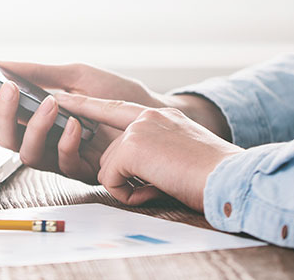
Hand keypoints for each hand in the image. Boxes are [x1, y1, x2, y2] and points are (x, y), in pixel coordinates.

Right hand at [0, 61, 162, 182]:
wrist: (151, 109)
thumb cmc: (115, 92)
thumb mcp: (77, 75)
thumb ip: (41, 73)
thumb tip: (1, 63)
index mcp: (44, 115)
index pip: (8, 113)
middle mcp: (49, 138)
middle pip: (9, 139)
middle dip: (3, 116)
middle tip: (8, 89)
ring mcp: (65, 155)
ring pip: (29, 155)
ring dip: (35, 128)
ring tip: (50, 103)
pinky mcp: (86, 170)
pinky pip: (64, 164)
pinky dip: (65, 143)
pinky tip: (75, 125)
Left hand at [56, 93, 242, 211]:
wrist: (228, 176)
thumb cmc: (212, 172)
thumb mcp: (183, 149)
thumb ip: (157, 146)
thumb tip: (136, 164)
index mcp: (160, 117)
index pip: (116, 108)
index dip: (90, 105)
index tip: (65, 98)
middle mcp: (147, 116)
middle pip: (111, 151)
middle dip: (124, 174)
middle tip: (157, 181)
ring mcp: (138, 128)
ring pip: (108, 167)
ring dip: (129, 185)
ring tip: (162, 184)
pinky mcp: (132, 145)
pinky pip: (109, 179)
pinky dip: (128, 194)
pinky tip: (154, 189)